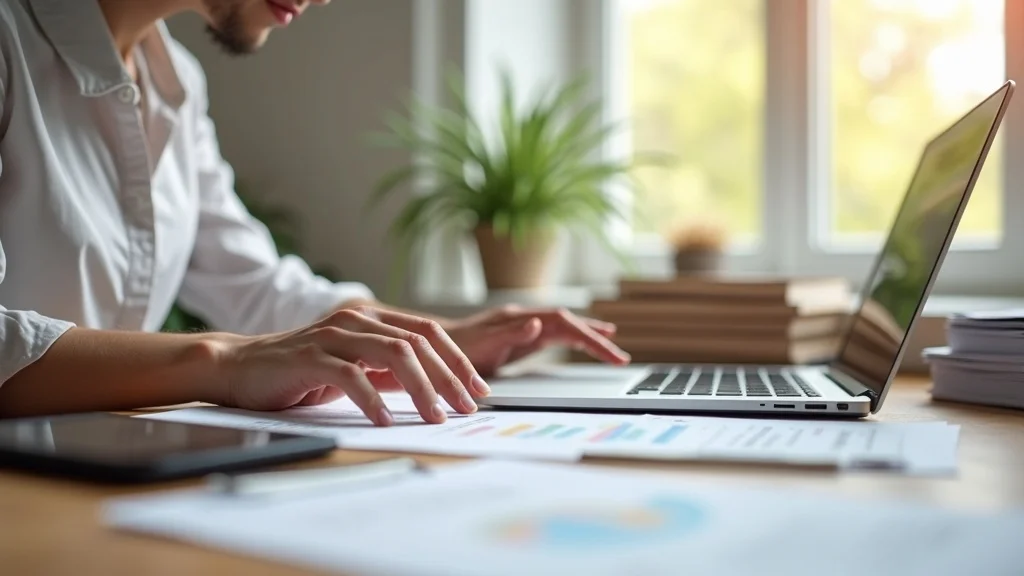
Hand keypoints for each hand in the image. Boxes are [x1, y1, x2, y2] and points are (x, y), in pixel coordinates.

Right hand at [213, 306, 489, 425]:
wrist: (241, 367)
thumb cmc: (301, 371)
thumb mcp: (355, 367)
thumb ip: (389, 370)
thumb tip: (434, 387)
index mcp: (372, 318)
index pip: (428, 332)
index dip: (457, 360)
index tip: (478, 389)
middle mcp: (356, 319)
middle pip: (418, 342)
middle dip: (448, 376)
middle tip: (465, 407)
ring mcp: (333, 334)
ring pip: (393, 353)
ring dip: (421, 387)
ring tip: (435, 415)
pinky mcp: (310, 356)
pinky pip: (352, 375)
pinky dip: (373, 399)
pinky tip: (386, 420)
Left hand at [444, 306, 630, 376]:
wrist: (430, 347)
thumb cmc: (453, 349)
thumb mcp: (482, 344)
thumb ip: (511, 333)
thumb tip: (540, 323)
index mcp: (520, 318)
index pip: (565, 324)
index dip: (591, 337)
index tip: (611, 353)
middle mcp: (525, 318)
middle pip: (570, 323)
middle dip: (596, 338)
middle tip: (620, 357)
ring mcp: (523, 326)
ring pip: (564, 328)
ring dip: (588, 335)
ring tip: (612, 345)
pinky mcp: (520, 337)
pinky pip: (553, 336)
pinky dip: (572, 339)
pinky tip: (580, 343)